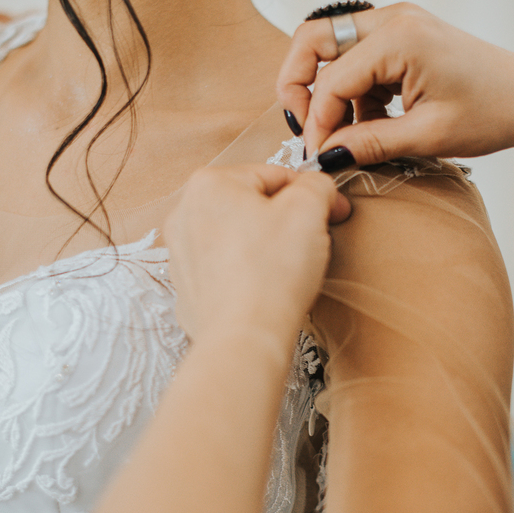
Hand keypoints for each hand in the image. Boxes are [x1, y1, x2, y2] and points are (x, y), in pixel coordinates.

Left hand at [165, 165, 350, 345]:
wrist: (244, 338)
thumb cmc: (271, 274)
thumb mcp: (309, 210)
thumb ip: (317, 185)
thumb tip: (317, 187)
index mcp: (210, 183)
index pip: (274, 174)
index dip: (311, 193)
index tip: (333, 211)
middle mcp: (185, 213)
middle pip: (252, 204)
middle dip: (285, 219)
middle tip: (310, 241)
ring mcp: (180, 252)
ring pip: (237, 235)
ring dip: (265, 244)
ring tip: (286, 268)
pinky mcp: (187, 287)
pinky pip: (226, 268)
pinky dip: (247, 272)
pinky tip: (265, 288)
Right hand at [278, 3, 513, 167]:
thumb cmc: (492, 112)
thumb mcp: (426, 137)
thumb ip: (369, 143)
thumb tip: (325, 156)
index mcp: (399, 38)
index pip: (330, 80)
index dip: (317, 122)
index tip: (317, 155)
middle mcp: (392, 20)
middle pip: (312, 40)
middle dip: (298, 85)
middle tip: (305, 128)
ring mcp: (396, 23)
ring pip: (329, 46)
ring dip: (325, 88)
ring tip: (343, 132)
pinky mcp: (402, 36)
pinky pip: (354, 57)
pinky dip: (350, 90)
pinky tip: (368, 122)